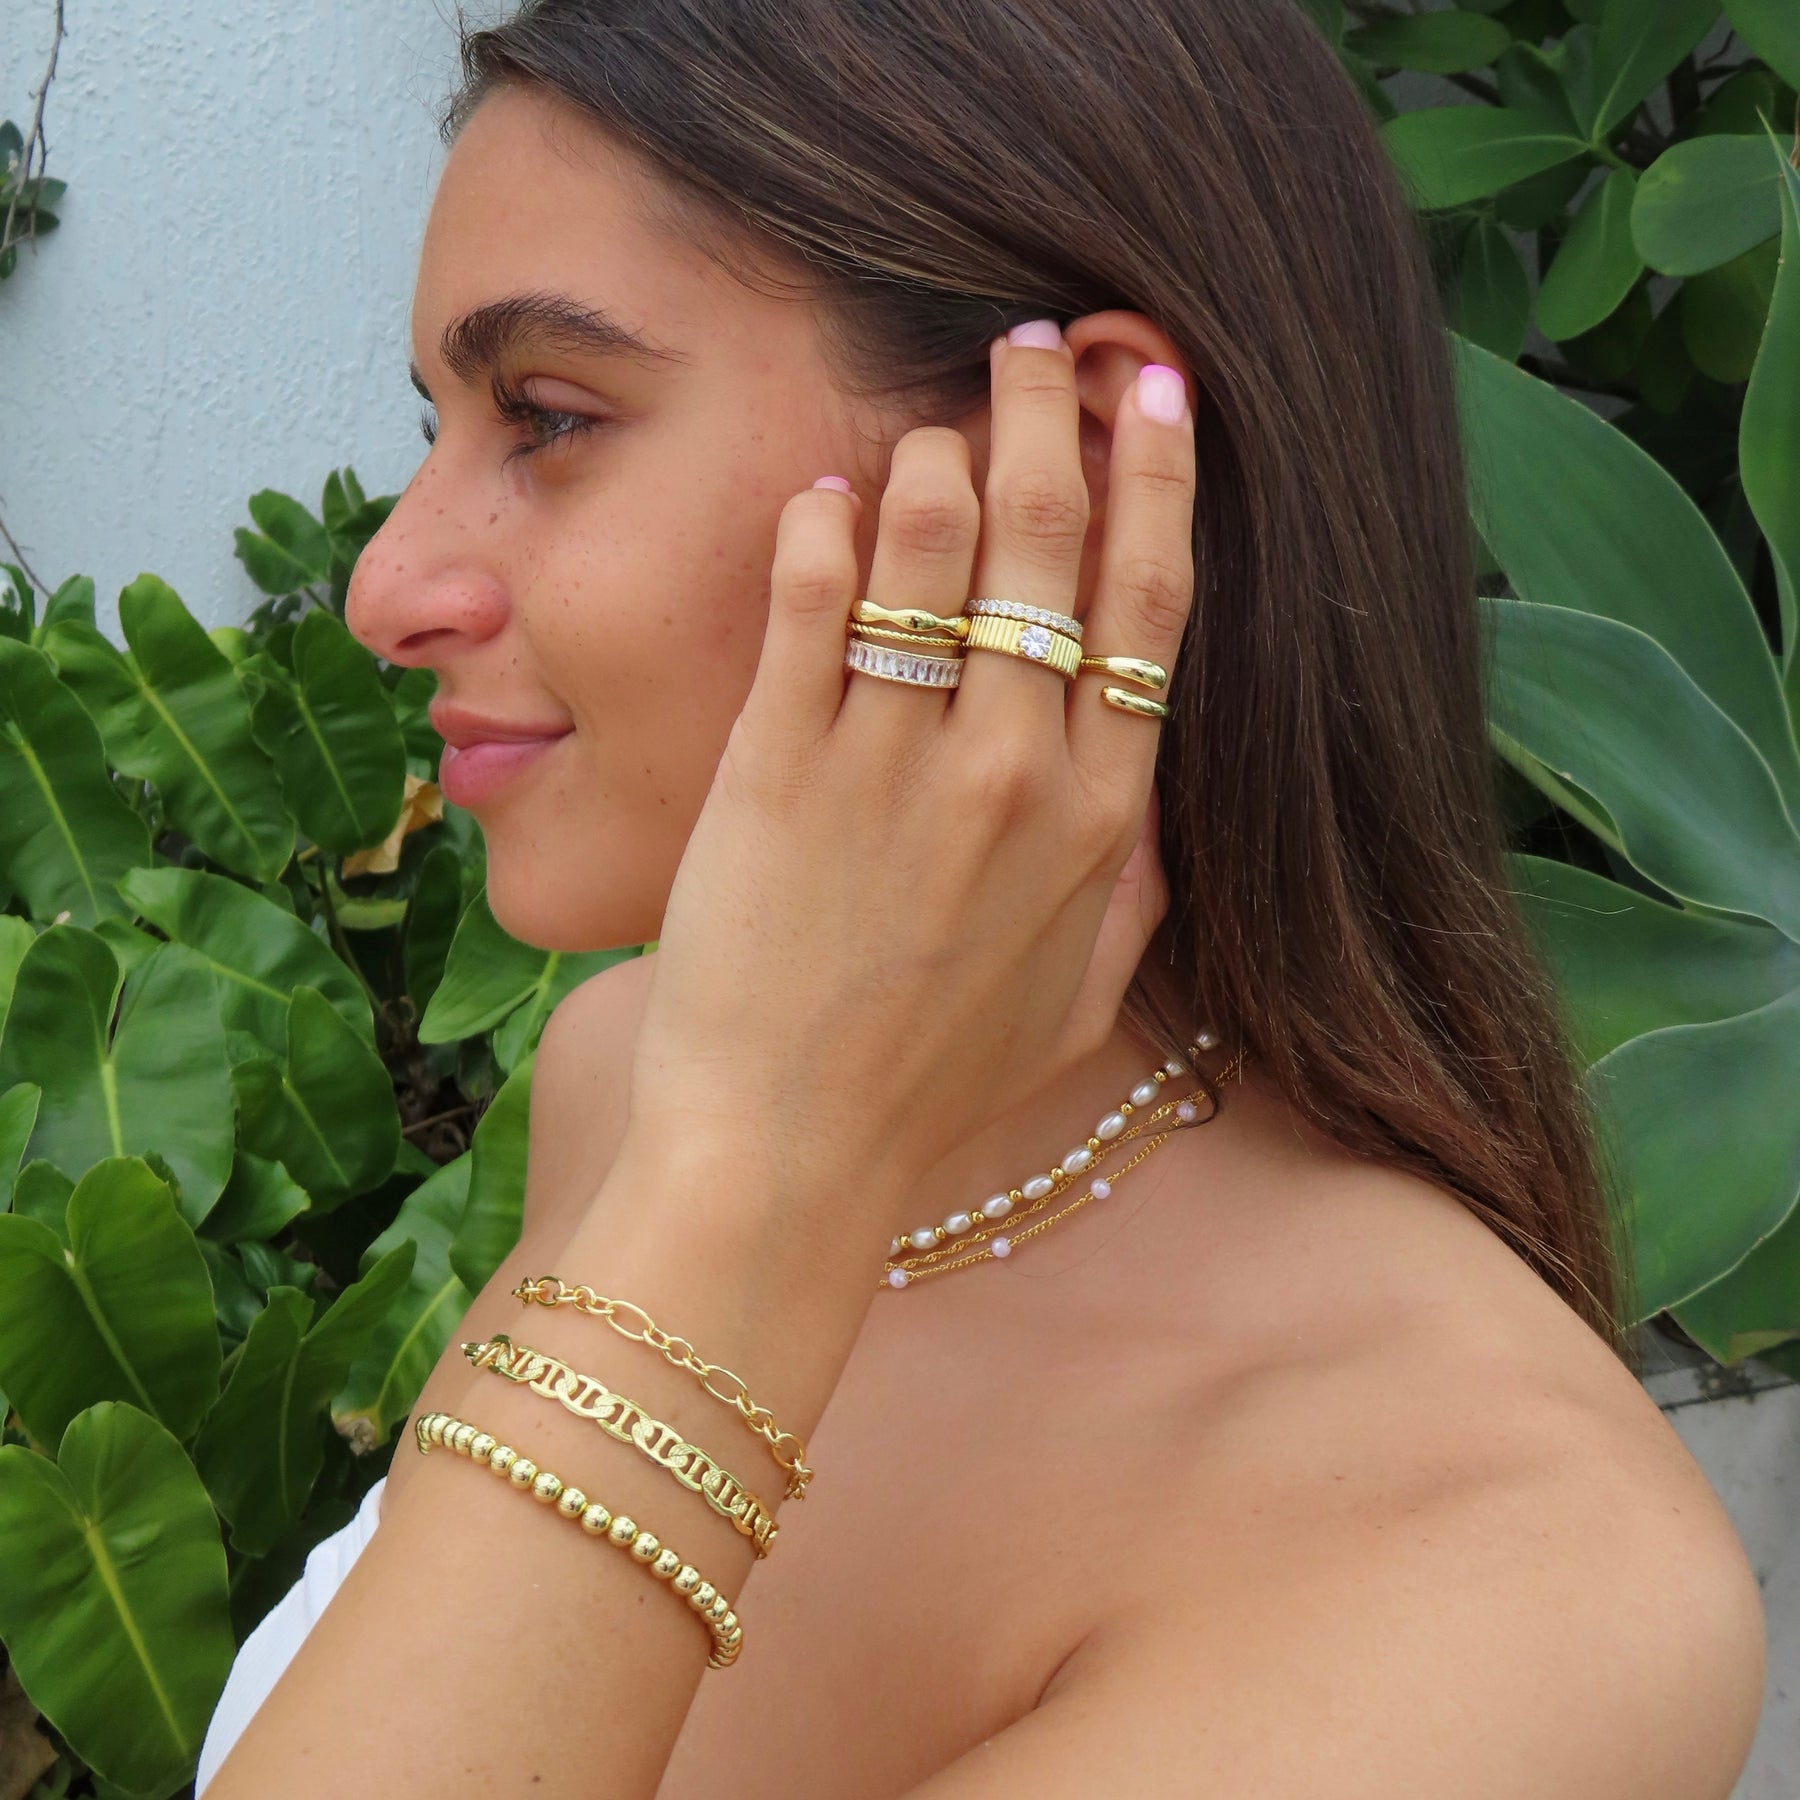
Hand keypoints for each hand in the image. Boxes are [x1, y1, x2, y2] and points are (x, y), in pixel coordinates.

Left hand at [628, 324, 1196, 1203]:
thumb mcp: (1078, 1006)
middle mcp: (1012, 772)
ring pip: (934, 552)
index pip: (1150, 606)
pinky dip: (820, 531)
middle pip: (1048, 545)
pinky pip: (810, 608)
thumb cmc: (932, 1087)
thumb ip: (1132, 900)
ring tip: (934, 413)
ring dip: (939, 454)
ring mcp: (894, 765)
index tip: (1154, 392)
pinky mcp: (778, 770)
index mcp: (1101, 821)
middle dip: (1050, 418)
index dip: (1158, 479)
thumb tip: (1150, 812)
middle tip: (1033, 344)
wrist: (788, 1155)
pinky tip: (825, 491)